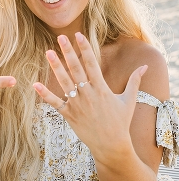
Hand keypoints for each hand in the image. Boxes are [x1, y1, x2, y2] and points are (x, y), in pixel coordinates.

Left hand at [32, 33, 146, 158]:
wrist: (111, 144)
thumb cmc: (120, 122)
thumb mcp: (129, 100)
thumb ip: (134, 81)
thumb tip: (145, 66)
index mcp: (102, 88)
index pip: (91, 63)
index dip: (84, 48)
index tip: (78, 35)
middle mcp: (88, 93)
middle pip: (76, 68)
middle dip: (68, 52)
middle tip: (60, 37)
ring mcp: (77, 104)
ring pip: (64, 82)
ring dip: (56, 67)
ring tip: (48, 52)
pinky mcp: (69, 115)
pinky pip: (55, 103)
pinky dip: (45, 94)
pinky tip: (35, 84)